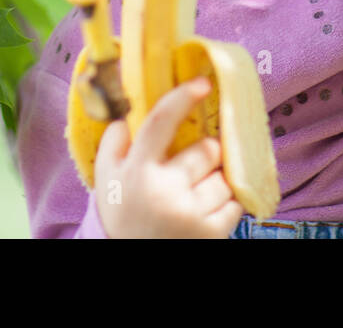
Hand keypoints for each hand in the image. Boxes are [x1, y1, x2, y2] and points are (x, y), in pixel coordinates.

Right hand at [92, 77, 244, 237]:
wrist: (128, 260)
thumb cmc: (123, 214)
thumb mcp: (107, 180)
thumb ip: (114, 144)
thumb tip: (128, 112)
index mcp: (136, 171)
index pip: (160, 122)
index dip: (182, 98)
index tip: (203, 83)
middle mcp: (164, 191)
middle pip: (208, 149)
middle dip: (205, 155)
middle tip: (190, 170)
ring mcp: (190, 214)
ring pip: (224, 178)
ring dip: (215, 183)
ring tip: (193, 198)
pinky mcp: (212, 233)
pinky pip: (235, 204)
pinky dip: (224, 206)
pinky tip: (203, 215)